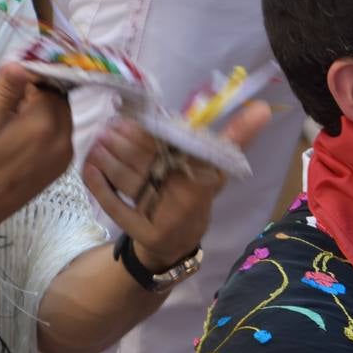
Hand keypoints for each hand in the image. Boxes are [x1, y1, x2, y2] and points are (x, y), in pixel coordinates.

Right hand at [0, 61, 73, 243]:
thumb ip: (5, 89)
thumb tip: (21, 64)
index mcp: (46, 125)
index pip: (50, 85)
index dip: (31, 75)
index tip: (12, 74)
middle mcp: (64, 140)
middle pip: (59, 101)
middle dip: (38, 92)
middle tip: (11, 91)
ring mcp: (65, 156)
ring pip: (61, 118)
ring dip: (43, 108)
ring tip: (14, 110)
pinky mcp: (60, 168)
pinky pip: (60, 136)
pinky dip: (46, 126)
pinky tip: (23, 129)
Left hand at [81, 101, 269, 270]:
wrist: (175, 244)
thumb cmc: (190, 195)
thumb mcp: (213, 167)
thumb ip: (232, 137)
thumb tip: (264, 108)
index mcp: (205, 177)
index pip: (193, 147)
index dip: (167, 131)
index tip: (137, 116)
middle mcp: (187, 197)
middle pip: (150, 161)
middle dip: (126, 141)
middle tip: (110, 126)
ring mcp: (165, 217)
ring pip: (129, 180)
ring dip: (108, 157)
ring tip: (99, 140)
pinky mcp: (144, 233)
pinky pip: (115, 205)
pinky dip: (99, 184)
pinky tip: (88, 166)